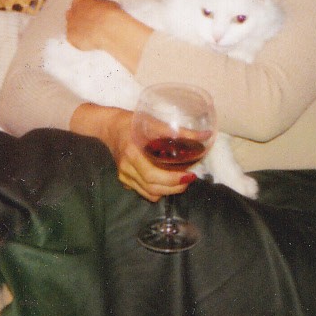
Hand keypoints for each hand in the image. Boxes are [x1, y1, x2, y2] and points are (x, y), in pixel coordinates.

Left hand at [65, 0, 151, 70]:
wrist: (108, 28)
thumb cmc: (112, 13)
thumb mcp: (108, 4)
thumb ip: (101, 7)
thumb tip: (106, 11)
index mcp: (81, 0)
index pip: (79, 2)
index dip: (86, 9)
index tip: (92, 14)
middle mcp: (72, 11)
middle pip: (72, 15)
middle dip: (79, 19)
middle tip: (90, 26)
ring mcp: (70, 25)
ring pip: (72, 28)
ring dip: (79, 31)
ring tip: (91, 36)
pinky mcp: (71, 38)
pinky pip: (74, 40)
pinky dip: (80, 42)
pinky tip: (90, 43)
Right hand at [70, 104, 194, 203]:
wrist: (110, 127)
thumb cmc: (133, 123)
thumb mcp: (156, 123)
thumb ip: (181, 132)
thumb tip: (205, 136)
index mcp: (132, 153)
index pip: (153, 175)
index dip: (173, 180)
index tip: (189, 174)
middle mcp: (127, 168)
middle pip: (153, 187)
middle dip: (175, 187)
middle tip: (189, 178)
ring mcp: (124, 175)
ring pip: (149, 193)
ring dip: (168, 191)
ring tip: (182, 181)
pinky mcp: (124, 180)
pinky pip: (143, 191)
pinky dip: (158, 190)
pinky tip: (167, 182)